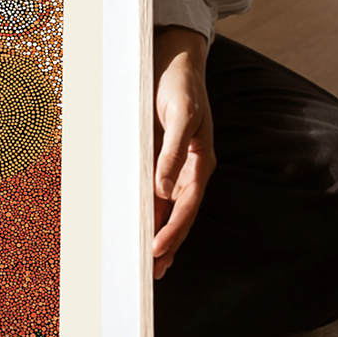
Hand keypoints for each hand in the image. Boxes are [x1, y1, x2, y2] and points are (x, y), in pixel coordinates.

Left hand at [152, 26, 215, 279]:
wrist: (174, 60)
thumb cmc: (179, 85)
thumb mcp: (180, 114)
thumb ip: (173, 150)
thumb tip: (164, 189)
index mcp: (200, 163)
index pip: (186, 206)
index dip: (173, 231)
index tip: (156, 252)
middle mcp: (188, 170)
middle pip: (177, 216)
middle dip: (166, 245)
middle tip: (150, 276)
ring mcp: (173, 167)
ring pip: (165, 209)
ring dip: (156, 235)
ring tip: (147, 267)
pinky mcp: (158, 159)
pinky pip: (152, 193)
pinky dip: (146, 213)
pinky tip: (137, 229)